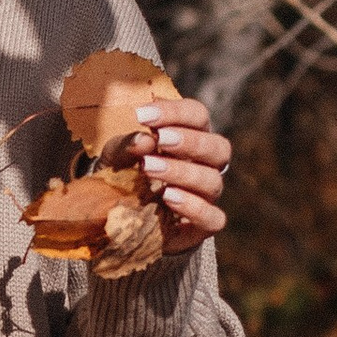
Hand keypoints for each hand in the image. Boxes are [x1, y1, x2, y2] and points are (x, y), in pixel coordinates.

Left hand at [133, 93, 228, 253]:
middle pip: (219, 148)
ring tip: (150, 168)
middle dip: (190, 141)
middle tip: (160, 140)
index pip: (198, 116)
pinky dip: (194, 207)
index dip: (175, 112)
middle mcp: (206, 165)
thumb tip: (144, 139)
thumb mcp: (117, 156)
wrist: (119, 216)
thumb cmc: (124, 173)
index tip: (142, 115)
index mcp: (191, 137)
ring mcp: (206, 196)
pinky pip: (213, 218)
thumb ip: (126, 145)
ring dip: (182, 172)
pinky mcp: (202, 225)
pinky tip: (168, 198)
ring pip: (212, 181)